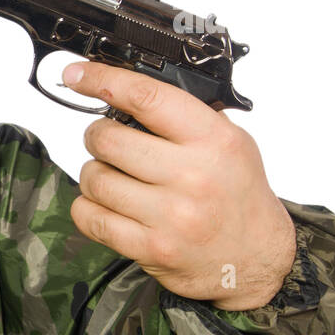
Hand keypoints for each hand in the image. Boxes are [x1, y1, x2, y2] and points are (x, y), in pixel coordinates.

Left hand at [62, 61, 295, 310]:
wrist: (257, 259)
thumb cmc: (238, 197)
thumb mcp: (232, 144)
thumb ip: (187, 118)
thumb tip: (125, 91)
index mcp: (214, 140)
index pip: (147, 97)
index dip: (103, 79)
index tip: (77, 75)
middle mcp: (192, 175)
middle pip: (107, 139)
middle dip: (98, 137)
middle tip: (110, 143)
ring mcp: (170, 214)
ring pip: (93, 178)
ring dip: (94, 175)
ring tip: (116, 178)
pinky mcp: (150, 246)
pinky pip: (89, 216)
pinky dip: (88, 208)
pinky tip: (109, 206)